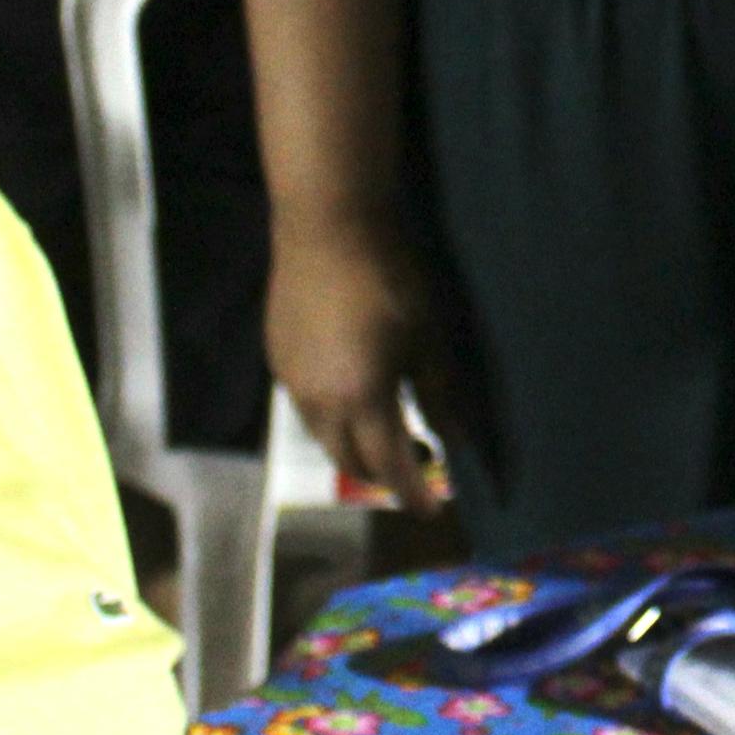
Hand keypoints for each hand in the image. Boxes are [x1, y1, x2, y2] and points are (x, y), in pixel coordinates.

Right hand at [266, 215, 469, 515]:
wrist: (328, 224)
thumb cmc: (391, 276)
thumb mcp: (428, 337)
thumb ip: (440, 395)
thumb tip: (457, 440)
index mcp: (361, 398)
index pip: (389, 466)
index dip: (412, 492)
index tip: (433, 510)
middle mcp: (318, 402)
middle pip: (348, 461)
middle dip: (381, 474)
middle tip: (414, 466)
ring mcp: (290, 381)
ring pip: (322, 436)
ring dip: (354, 444)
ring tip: (387, 429)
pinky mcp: (277, 358)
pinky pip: (305, 405)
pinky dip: (332, 414)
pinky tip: (353, 389)